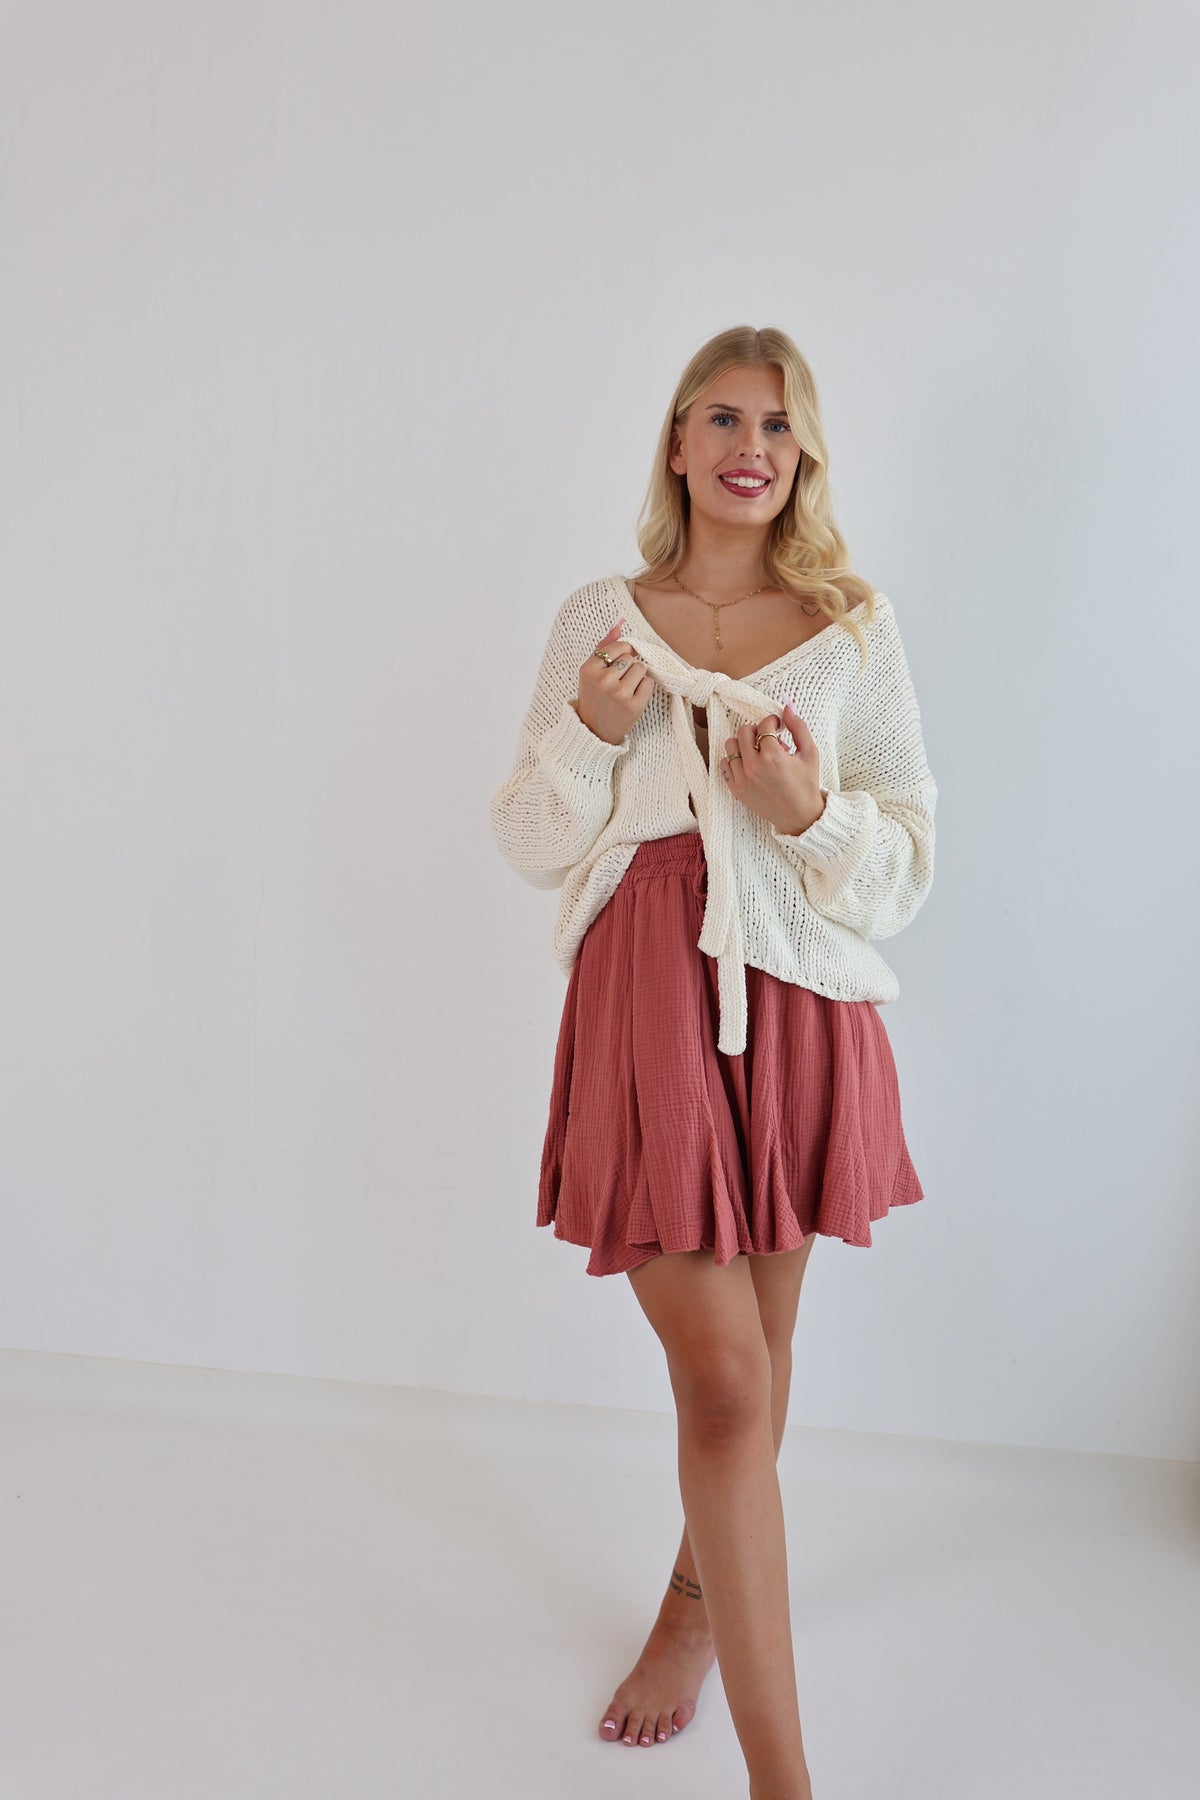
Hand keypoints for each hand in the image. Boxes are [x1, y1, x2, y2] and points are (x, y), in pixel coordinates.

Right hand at [576, 619, 656, 745]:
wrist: (593, 730)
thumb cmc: (593, 696)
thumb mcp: (591, 671)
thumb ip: (604, 646)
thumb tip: (619, 625)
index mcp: (589, 669)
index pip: (618, 647)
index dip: (623, 652)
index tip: (620, 662)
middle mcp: (604, 681)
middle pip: (631, 657)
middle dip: (629, 665)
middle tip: (620, 679)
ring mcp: (619, 694)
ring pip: (641, 668)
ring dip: (638, 675)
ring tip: (627, 686)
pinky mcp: (634, 706)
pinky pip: (649, 683)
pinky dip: (645, 687)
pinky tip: (634, 695)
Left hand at [720, 702, 827, 836]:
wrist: (800, 817)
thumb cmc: (807, 784)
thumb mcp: (810, 753)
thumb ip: (798, 727)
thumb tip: (787, 706)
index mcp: (773, 757)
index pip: (764, 725)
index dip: (773, 722)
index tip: (778, 727)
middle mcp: (753, 767)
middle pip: (744, 732)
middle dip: (757, 731)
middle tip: (769, 740)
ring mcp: (742, 779)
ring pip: (730, 746)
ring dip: (744, 744)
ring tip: (759, 753)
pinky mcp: (736, 789)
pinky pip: (724, 764)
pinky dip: (735, 760)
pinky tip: (750, 765)